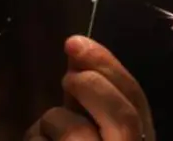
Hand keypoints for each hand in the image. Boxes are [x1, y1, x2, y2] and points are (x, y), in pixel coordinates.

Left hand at [24, 35, 154, 140]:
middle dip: (92, 86)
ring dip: (52, 122)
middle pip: (124, 117)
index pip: (136, 100)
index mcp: (138, 138)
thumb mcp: (90, 124)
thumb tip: (77, 52)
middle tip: (67, 78)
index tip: (76, 41)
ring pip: (77, 132)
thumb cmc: (79, 140)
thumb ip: (91, 96)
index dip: (108, 66)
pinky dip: (34, 138)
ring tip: (45, 133)